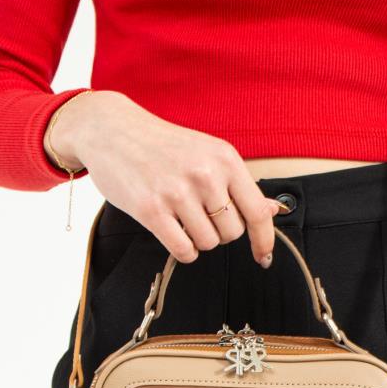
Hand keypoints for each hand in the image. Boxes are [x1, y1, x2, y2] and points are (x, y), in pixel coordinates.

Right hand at [44, 90, 285, 264]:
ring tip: (182, 217)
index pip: (257, 211)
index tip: (263, 257)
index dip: (264, 240)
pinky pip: (184, 250)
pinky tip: (174, 233)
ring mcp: (177, 192)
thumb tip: (274, 209)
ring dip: (198, 240)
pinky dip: (183, 250)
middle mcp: (204, 174)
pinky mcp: (151, 210)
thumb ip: (239, 185)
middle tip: (200, 215)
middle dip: (220, 232)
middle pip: (232, 233)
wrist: (112, 130)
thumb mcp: (207, 153)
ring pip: (208, 243)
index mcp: (224, 158)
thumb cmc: (162, 145)